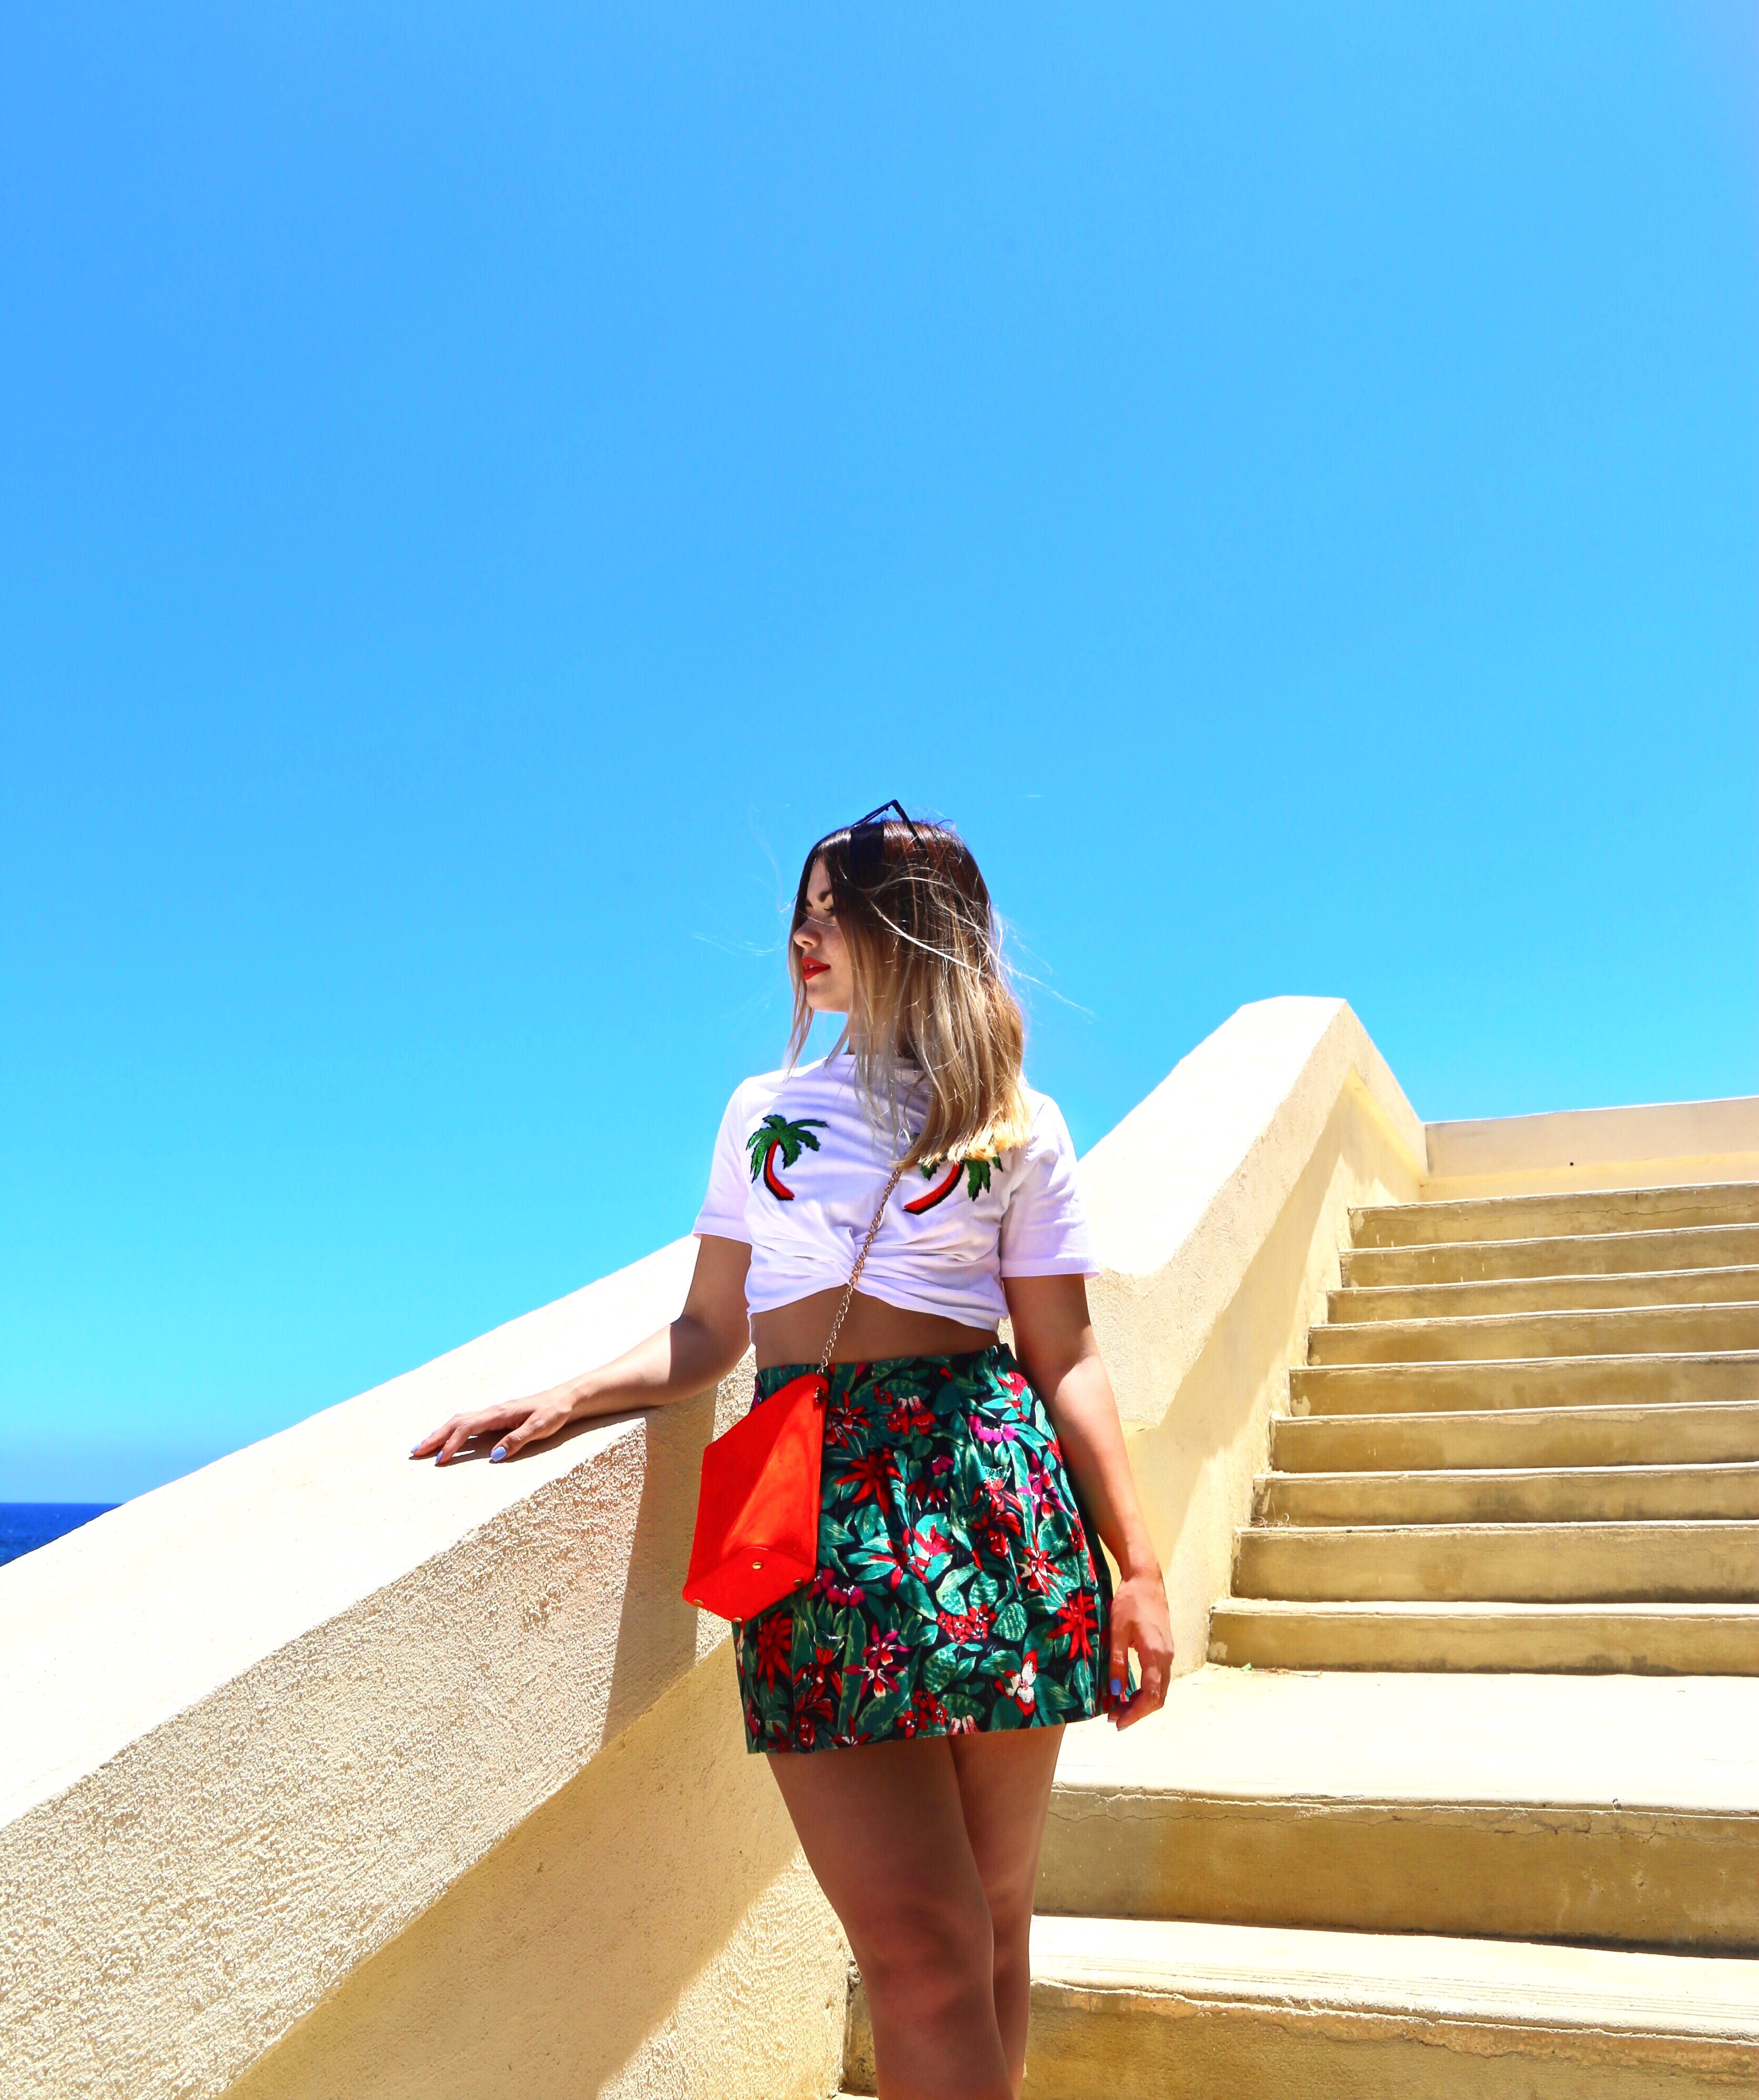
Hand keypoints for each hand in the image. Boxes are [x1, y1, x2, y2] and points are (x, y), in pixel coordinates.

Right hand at [409, 1388, 576, 1466]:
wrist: (567, 1399)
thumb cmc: (555, 1412)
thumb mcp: (540, 1427)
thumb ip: (517, 1440)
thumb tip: (494, 1456)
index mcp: (499, 1413)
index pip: (467, 1428)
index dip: (452, 1444)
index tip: (439, 1460)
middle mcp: (492, 1411)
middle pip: (455, 1422)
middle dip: (434, 1436)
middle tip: (415, 1452)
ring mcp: (494, 1414)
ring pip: (460, 1421)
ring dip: (441, 1433)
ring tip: (423, 1447)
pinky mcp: (498, 1418)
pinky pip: (468, 1424)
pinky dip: (453, 1431)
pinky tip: (448, 1440)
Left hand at [1106, 1566, 1173, 1729]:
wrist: (1146, 1580)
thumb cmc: (1130, 1601)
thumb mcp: (1117, 1631)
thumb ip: (1117, 1662)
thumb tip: (1116, 1692)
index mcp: (1155, 1655)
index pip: (1150, 1695)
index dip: (1135, 1713)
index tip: (1118, 1722)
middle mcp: (1166, 1658)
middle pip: (1158, 1697)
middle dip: (1138, 1712)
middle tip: (1115, 1720)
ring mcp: (1168, 1654)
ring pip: (1160, 1689)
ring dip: (1142, 1702)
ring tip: (1119, 1708)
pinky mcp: (1165, 1649)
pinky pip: (1159, 1678)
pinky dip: (1146, 1690)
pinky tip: (1130, 1691)